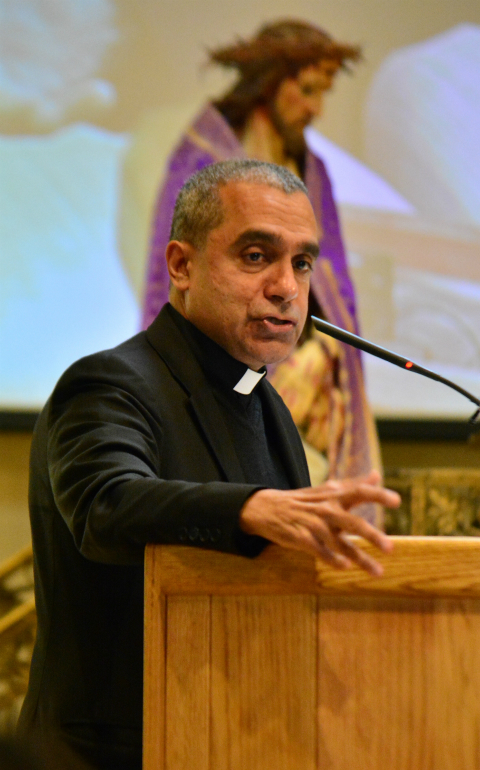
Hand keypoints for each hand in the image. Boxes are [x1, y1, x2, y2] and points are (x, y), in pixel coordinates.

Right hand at [239, 471, 399, 575]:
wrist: (267, 508)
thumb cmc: (303, 500)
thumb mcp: (327, 489)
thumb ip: (354, 484)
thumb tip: (377, 475)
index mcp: (334, 495)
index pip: (359, 491)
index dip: (378, 495)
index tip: (397, 501)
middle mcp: (326, 509)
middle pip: (352, 523)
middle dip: (372, 536)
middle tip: (391, 548)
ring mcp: (313, 524)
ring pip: (339, 544)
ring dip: (360, 558)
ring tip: (378, 572)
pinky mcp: (301, 539)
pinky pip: (319, 551)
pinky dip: (332, 559)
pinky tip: (345, 567)